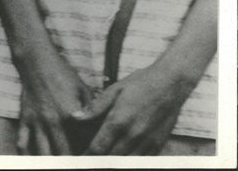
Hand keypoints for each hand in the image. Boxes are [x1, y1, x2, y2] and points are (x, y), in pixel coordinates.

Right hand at [16, 53, 92, 154]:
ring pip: (43, 153)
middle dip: (70, 162)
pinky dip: (26, 154)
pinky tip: (32, 161)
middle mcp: (52, 122)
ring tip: (57, 165)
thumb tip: (101, 130)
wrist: (37, 60)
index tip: (93, 159)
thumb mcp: (84, 90)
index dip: (89, 154)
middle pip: (63, 154)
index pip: (82, 143)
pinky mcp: (25, 119)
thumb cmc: (63, 74)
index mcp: (70, 115)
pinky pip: (22, 142)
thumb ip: (92, 112)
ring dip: (51, 162)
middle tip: (77, 164)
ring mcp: (36, 122)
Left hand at [73, 62, 194, 154]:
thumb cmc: (140, 84)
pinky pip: (142, 160)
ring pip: (127, 162)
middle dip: (99, 160)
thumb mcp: (114, 90)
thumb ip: (94, 107)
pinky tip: (122, 154)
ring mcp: (148, 143)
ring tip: (104, 157)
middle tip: (89, 159)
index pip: (98, 148)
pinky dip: (131, 160)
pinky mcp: (158, 145)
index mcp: (119, 121)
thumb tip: (75, 117)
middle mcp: (134, 136)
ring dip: (115, 161)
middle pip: (112, 159)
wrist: (171, 83)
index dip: (87, 155)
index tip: (79, 156)